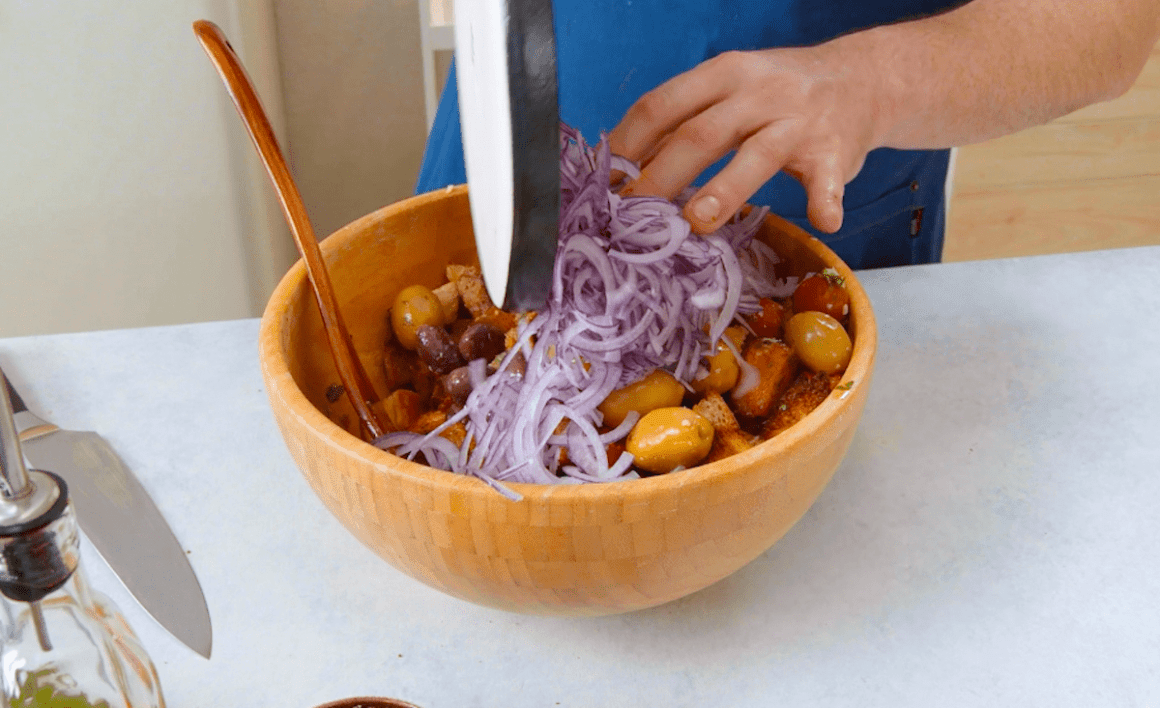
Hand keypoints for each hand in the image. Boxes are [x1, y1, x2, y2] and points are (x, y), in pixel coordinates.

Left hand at [607, 44, 888, 234]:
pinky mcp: (835, 151)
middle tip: (631, 217)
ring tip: (697, 221)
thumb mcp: (728, 91)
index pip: (663, 105)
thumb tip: (625, 166)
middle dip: (661, 176)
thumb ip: (684, 122)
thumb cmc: (778, 94)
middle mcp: (758, 93)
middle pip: (700, 134)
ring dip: (725, 189)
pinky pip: (828, 180)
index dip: (628, 144)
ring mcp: (797, 122)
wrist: (862, 79)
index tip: (604, 183)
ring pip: (756, 155)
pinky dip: (825, 201)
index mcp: (722, 74)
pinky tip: (821, 222)